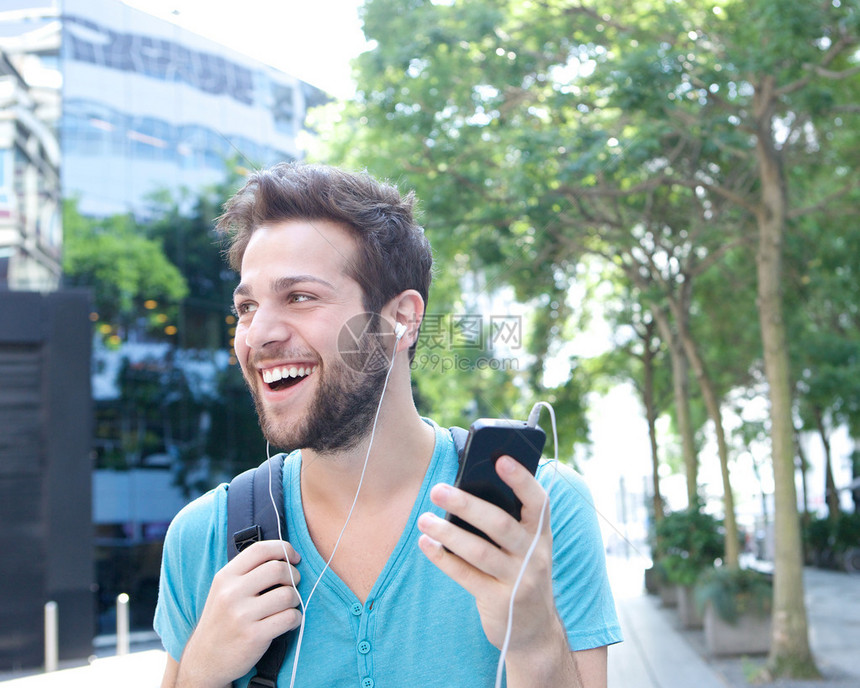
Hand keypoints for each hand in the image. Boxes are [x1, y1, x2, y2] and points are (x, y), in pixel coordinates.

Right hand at [176, 541, 301, 686]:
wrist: (205, 660)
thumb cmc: (222, 621)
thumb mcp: (224, 590)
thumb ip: (248, 572)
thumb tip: (285, 555)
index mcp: (225, 577)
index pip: (260, 549)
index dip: (283, 548)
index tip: (294, 558)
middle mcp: (231, 593)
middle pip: (278, 569)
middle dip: (294, 575)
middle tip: (293, 584)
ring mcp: (242, 615)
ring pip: (287, 594)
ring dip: (295, 599)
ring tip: (288, 606)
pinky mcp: (254, 636)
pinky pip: (289, 618)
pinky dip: (295, 618)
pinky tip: (287, 622)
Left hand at [417, 456, 559, 657]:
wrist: (534, 630)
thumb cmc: (521, 571)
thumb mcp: (525, 546)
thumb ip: (508, 520)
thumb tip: (466, 487)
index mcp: (541, 534)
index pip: (538, 501)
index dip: (521, 479)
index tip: (500, 459)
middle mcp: (535, 555)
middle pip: (500, 524)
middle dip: (467, 504)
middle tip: (437, 490)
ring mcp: (519, 581)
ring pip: (480, 552)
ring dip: (448, 533)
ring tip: (424, 519)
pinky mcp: (499, 602)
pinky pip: (466, 576)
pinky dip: (443, 558)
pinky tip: (425, 543)